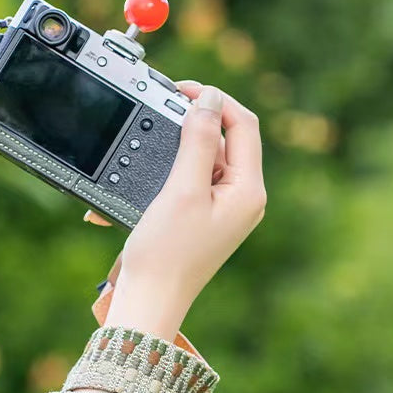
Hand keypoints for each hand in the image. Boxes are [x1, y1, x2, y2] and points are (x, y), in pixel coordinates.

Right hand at [103, 81, 264, 339]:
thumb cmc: (165, 255)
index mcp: (248, 191)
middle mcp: (243, 200)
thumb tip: (209, 100)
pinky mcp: (204, 219)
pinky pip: (191, 183)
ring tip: (147, 154)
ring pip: (205, 160)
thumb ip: (199, 141)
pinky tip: (143, 186)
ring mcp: (224, 211)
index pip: (243, 125)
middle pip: (226, 140)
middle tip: (161, 111)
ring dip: (175, 151)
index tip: (182, 89)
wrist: (149, 303)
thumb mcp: (182, 190)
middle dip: (193, 124)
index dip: (215, 100)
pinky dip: (168, 176)